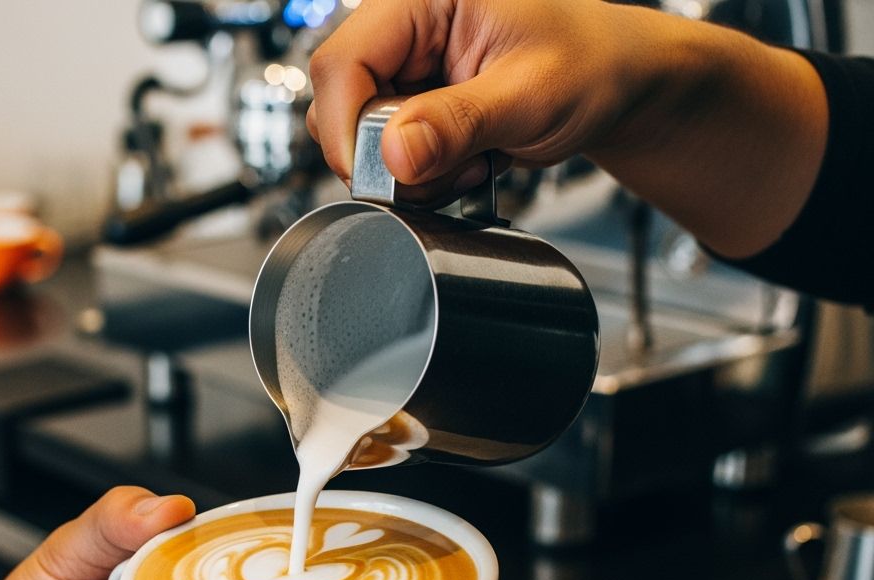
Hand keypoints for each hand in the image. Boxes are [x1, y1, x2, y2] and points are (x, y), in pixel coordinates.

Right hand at [308, 0, 652, 193]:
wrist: (615, 80)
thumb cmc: (591, 64)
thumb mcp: (530, 95)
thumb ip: (457, 123)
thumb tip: (393, 155)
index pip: (343, 61)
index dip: (347, 126)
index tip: (375, 175)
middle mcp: (405, 26)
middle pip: (342, 103)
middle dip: (385, 155)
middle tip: (449, 167)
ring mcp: (407, 65)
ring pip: (358, 134)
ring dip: (406, 169)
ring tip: (467, 162)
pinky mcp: (412, 99)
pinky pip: (385, 149)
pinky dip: (419, 173)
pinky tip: (463, 162)